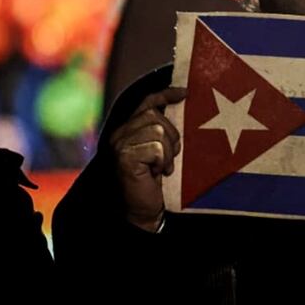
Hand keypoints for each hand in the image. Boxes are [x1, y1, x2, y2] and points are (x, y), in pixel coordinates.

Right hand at [109, 87, 186, 231]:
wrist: (144, 212)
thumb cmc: (155, 183)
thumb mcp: (162, 151)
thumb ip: (163, 130)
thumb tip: (183, 103)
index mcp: (127, 129)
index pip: (146, 102)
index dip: (165, 94)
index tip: (186, 93)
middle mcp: (119, 134)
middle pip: (154, 116)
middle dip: (171, 136)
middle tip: (169, 158)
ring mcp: (119, 145)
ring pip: (157, 130)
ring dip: (168, 152)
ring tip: (162, 167)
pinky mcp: (124, 156)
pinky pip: (156, 147)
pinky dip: (163, 161)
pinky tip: (157, 173)